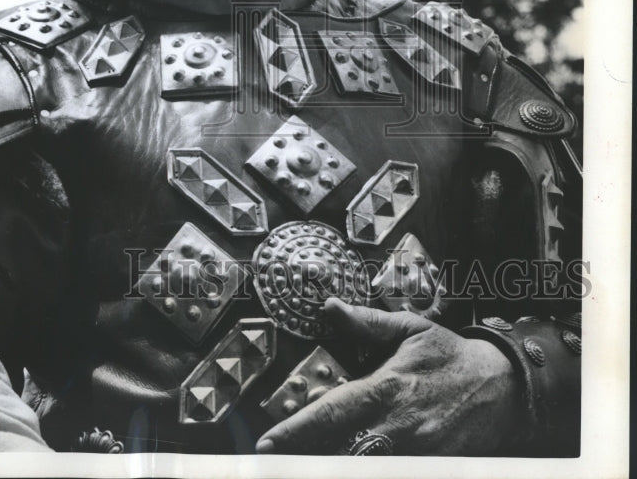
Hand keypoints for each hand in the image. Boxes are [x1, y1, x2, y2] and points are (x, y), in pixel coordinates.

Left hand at [256, 298, 520, 455]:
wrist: (502, 388)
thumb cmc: (449, 356)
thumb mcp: (409, 330)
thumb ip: (366, 323)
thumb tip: (330, 307)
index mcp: (386, 389)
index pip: (331, 413)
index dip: (296, 432)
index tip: (268, 444)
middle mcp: (397, 428)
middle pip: (341, 453)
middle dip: (308, 459)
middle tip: (277, 461)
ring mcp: (415, 454)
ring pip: (364, 465)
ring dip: (334, 463)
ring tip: (302, 463)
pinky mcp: (430, 467)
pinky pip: (393, 471)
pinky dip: (368, 465)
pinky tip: (348, 459)